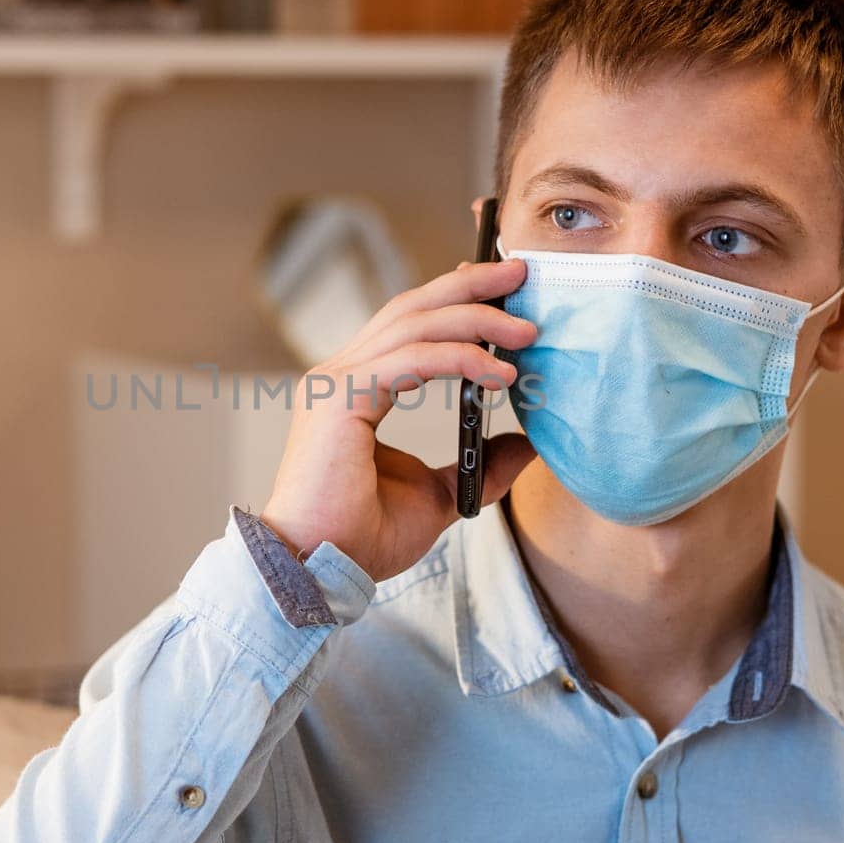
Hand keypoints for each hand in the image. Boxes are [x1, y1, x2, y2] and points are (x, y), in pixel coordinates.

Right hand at [259, 257, 537, 584]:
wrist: (316, 570)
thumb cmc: (361, 537)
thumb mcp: (440, 495)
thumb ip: (478, 464)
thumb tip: (523, 444)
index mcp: (353, 389)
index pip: (406, 325)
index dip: (453, 301)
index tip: (501, 292)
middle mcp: (340, 375)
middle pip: (411, 308)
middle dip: (470, 286)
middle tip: (520, 273)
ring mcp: (336, 382)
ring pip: (414, 324)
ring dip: (477, 317)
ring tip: (527, 327)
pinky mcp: (342, 399)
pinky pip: (413, 360)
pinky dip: (461, 359)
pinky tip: (500, 374)